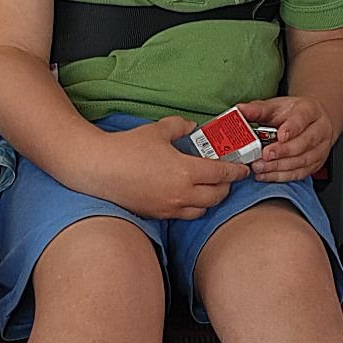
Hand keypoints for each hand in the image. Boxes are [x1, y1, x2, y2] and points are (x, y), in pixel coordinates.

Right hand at [88, 117, 249, 220]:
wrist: (99, 169)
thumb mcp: (157, 130)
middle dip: (226, 187)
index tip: (243, 169)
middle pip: (217, 196)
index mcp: (186, 171)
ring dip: (210, 199)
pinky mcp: (157, 215)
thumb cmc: (128, 147)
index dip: (236, 172)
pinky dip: (192, 207)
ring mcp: (169, 208)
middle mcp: (182, 194)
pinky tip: (187, 195)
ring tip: (208, 188)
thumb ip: (180, 126)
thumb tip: (192, 127)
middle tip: (227, 177)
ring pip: (202, 209)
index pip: (222, 174)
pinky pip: (184, 214)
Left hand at [243, 96, 336, 182]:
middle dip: (283, 151)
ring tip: (260, 167)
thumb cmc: (292, 114)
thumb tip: (240, 109)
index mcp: (310, 111)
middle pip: (304, 142)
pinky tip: (266, 175)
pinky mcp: (315, 165)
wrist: (311, 122)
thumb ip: (258, 109)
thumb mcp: (276, 106)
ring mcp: (320, 149)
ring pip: (302, 160)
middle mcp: (319, 130)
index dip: (292, 128)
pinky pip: (299, 173)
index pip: (303, 119)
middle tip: (264, 155)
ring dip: (279, 166)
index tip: (280, 135)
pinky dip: (281, 176)